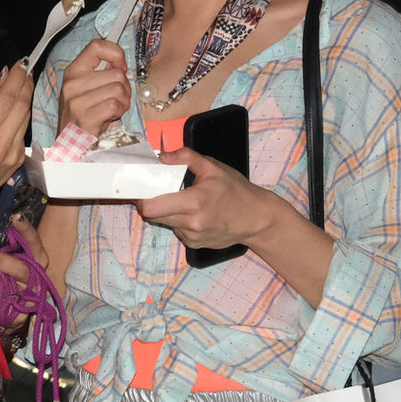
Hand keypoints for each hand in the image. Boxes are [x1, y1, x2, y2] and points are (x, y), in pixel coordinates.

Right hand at [0, 63, 30, 204]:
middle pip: (21, 107)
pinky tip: (15, 110)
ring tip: (22, 85)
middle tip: (25, 70)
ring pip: (26, 117)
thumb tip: (5, 77)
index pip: (6, 100)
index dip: (16, 79)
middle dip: (25, 84)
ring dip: (26, 98)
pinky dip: (22, 116)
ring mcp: (13, 155)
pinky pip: (24, 131)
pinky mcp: (20, 160)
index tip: (21, 63)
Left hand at [0, 218, 46, 327]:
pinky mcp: (15, 316)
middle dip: (1, 260)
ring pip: (4, 290)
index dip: (26, 230)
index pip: (34, 243)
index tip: (15, 217)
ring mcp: (26, 299)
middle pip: (20, 269)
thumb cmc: (14, 269)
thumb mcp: (10, 252)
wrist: (26, 304)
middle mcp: (34, 279)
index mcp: (37, 259)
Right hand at [56, 38, 131, 135]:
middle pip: (116, 73)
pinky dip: (119, 111)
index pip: (97, 46)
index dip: (115, 53)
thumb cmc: (82, 115)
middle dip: (125, 87)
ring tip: (113, 108)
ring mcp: (77, 100)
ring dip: (123, 101)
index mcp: (73, 71)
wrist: (69, 142)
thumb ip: (101, 73)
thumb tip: (120, 63)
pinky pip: (115, 105)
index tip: (120, 66)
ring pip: (119, 88)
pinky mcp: (86, 116)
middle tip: (117, 98)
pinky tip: (111, 116)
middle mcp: (73, 83)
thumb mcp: (86, 89)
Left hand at [138, 147, 275, 249]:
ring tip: (185, 201)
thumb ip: (186, 157)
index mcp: (194, 202)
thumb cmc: (236, 191)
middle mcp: (191, 223)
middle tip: (162, 190)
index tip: (144, 188)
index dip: (143, 197)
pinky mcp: (195, 245)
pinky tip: (195, 214)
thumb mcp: (213, 167)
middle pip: (153, 215)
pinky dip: (180, 221)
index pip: (151, 207)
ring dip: (167, 211)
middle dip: (153, 202)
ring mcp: (193, 237)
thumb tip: (162, 156)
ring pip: (165, 223)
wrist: (257, 218)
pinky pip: (177, 231)